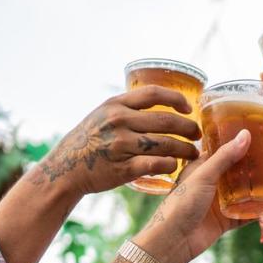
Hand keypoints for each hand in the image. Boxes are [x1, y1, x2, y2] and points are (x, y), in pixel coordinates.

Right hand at [30, 86, 200, 197]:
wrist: (65, 168)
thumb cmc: (89, 141)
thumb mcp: (102, 115)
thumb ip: (127, 108)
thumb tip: (160, 102)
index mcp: (115, 105)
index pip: (154, 94)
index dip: (177, 99)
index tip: (189, 108)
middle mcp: (118, 122)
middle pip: (166, 120)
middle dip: (188, 128)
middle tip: (197, 135)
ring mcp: (120, 145)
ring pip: (165, 144)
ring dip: (185, 149)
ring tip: (194, 153)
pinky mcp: (122, 168)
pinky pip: (155, 164)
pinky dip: (170, 165)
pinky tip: (176, 166)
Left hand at [134, 131, 251, 262]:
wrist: (175, 240)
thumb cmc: (182, 203)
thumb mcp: (204, 175)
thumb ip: (225, 156)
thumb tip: (246, 134)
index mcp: (201, 169)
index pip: (222, 152)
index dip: (238, 144)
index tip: (257, 136)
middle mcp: (210, 184)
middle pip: (235, 172)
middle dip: (252, 167)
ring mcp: (218, 203)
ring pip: (242, 193)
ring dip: (256, 188)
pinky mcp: (224, 221)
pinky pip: (244, 214)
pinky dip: (255, 211)